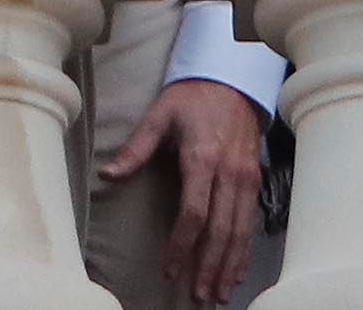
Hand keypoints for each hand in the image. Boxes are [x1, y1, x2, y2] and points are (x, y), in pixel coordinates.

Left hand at [102, 74, 266, 307]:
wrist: (232, 75)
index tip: (169, 270)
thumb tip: (107, 174)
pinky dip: (244, 248)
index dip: (181, 246)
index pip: (194, 213)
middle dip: (209, 266)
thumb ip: (135, 149)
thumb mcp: (158, 115)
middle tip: (199, 295)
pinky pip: (251, 220)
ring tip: (219, 292)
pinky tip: (236, 268)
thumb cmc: (190, 98)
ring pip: (240, 229)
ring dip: (230, 264)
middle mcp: (229, 172)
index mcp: (202, 158)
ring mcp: (246, 176)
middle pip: (221, 229)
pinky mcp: (255, 178)